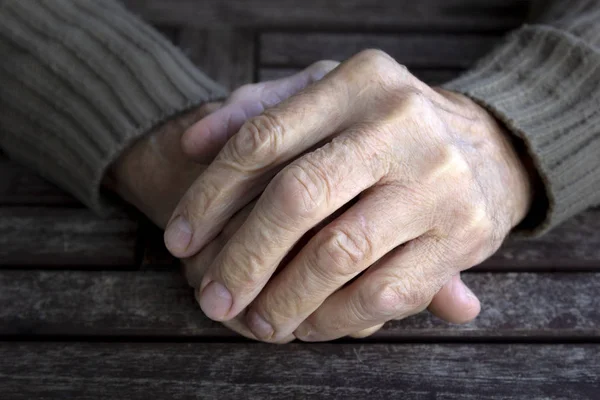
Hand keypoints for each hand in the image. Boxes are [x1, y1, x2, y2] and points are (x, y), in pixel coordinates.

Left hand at [167, 50, 532, 341]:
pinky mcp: (463, 235)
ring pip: (339, 253)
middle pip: (298, 197)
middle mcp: (400, 124)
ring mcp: (437, 181)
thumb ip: (259, 109)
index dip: (210, 194)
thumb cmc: (385, 124)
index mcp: (358, 81)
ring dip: (285, 299)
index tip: (179, 239)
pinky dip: (336, 318)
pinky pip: (384, 292)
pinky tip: (307, 324)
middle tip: (212, 299)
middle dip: (243, 257)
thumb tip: (192, 143)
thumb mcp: (328, 96)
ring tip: (256, 322)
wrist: (490, 147)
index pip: (262, 138)